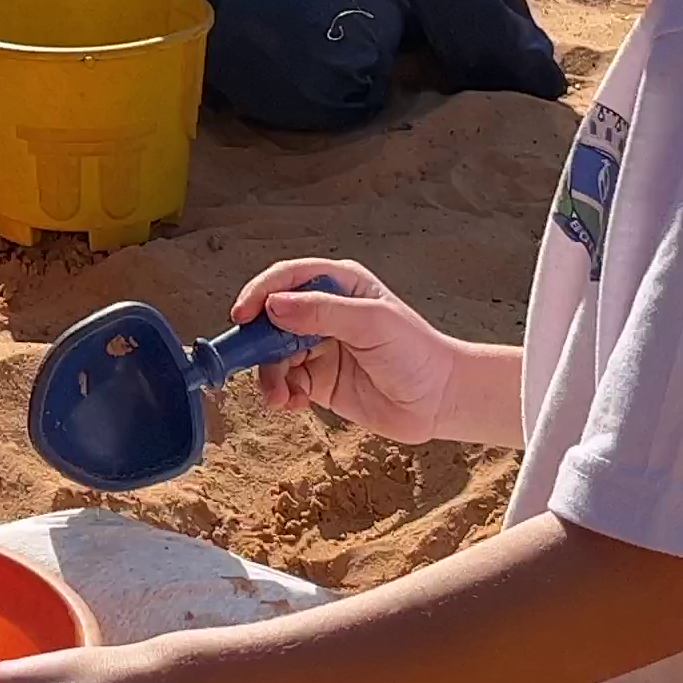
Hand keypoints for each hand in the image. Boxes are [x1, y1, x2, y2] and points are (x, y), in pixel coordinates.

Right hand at [232, 257, 470, 440]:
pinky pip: (285, 382)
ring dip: (268, 374)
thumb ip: (322, 311)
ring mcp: (320, 347)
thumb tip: (273, 306)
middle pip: (272, 318)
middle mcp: (324, 312)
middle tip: (249, 362)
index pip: (287, 279)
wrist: (440, 401)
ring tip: (279, 396)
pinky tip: (293, 403)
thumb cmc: (416, 352)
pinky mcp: (319, 380)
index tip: (242, 316)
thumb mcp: (371, 322)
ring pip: (274, 354)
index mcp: (339, 285)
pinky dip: (281, 393)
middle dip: (258, 341)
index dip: (260, 294)